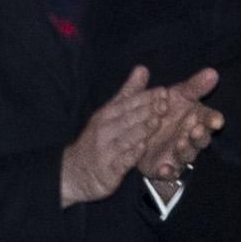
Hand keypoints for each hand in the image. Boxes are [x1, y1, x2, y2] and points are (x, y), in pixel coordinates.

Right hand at [62, 67, 218, 205]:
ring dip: (140, 130)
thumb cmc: (99, 140)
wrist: (75, 173)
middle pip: (127, 119)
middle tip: (165, 104)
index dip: (146, 97)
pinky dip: (131, 154)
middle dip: (146, 111)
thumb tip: (142, 68)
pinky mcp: (108, 170)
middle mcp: (104, 130)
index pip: (128, 103)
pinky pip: (120, 161)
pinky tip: (142, 148)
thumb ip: (129, 93)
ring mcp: (105, 150)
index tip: (163, 91)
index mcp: (107, 115)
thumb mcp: (111, 114)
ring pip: (125, 138)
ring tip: (156, 123)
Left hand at [134, 69, 222, 191]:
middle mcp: (190, 138)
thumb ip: (193, 86)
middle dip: (200, 136)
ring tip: (179, 143)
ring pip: (187, 155)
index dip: (213, 120)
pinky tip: (164, 168)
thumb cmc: (163, 109)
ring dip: (185, 150)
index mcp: (196, 119)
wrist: (138, 131)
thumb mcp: (176, 95)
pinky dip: (168, 171)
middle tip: (196, 129)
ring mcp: (179, 154)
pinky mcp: (165, 167)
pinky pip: (169, 172)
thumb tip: (213, 71)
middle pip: (201, 139)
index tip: (216, 120)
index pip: (209, 119)